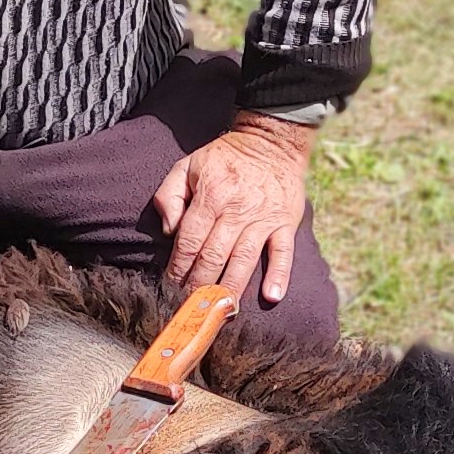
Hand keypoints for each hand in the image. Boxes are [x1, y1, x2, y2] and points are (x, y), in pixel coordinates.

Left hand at [153, 117, 312, 306]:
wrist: (271, 142)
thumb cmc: (224, 158)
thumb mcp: (187, 166)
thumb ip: (169, 196)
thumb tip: (170, 232)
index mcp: (210, 196)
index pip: (189, 241)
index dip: (179, 267)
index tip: (171, 286)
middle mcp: (236, 210)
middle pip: (214, 255)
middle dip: (200, 284)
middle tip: (192, 306)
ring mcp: (263, 218)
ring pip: (244, 259)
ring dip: (231, 287)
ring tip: (222, 311)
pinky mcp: (285, 222)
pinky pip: (283, 252)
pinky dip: (279, 274)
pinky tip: (272, 296)